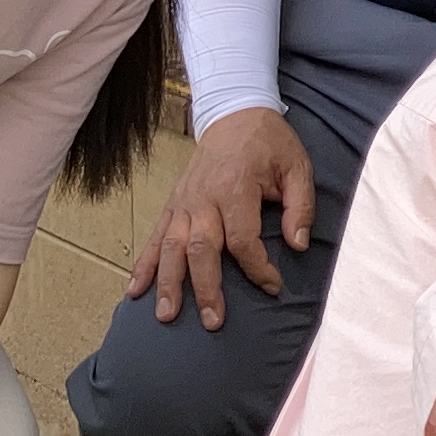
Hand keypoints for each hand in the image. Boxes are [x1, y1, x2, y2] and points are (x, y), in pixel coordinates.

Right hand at [127, 104, 315, 326]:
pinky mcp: (173, 204)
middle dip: (206, 288)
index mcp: (234, 188)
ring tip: (167, 315)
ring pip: (171, 248)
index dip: (257, 267)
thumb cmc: (269, 143)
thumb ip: (299, 207)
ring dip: (168, 283)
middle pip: (201, 249)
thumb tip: (298, 245)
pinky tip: (135, 290)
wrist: (235, 113)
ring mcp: (183, 202)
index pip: (243, 238)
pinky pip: (155, 237)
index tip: (272, 287)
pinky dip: (144, 264)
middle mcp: (203, 199)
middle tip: (212, 321)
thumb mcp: (297, 167)